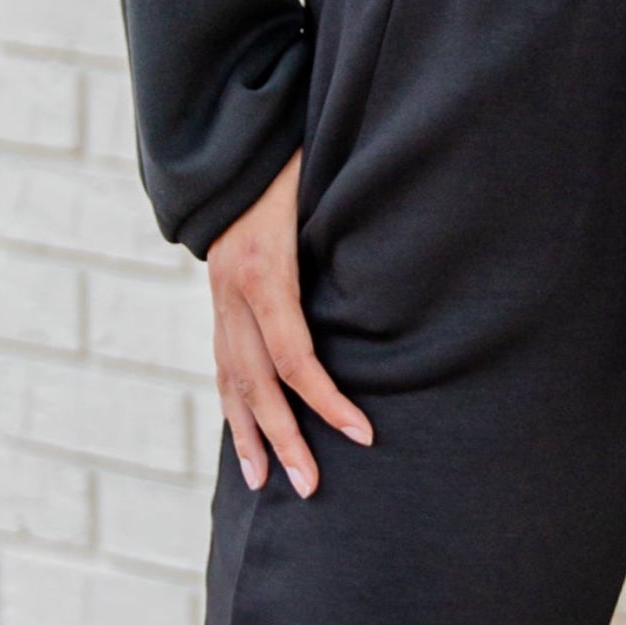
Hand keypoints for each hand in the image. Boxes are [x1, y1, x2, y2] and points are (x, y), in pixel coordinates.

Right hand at [208, 153, 373, 497]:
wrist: (234, 137)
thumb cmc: (297, 157)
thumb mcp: (326, 184)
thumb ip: (356, 228)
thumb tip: (410, 266)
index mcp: (263, 268)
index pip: (293, 355)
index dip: (326, 400)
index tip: (362, 434)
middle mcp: (231, 288)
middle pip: (256, 381)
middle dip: (284, 438)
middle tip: (309, 488)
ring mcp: (217, 296)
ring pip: (230, 379)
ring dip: (248, 434)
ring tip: (263, 482)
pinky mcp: (216, 298)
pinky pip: (222, 362)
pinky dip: (233, 404)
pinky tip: (244, 439)